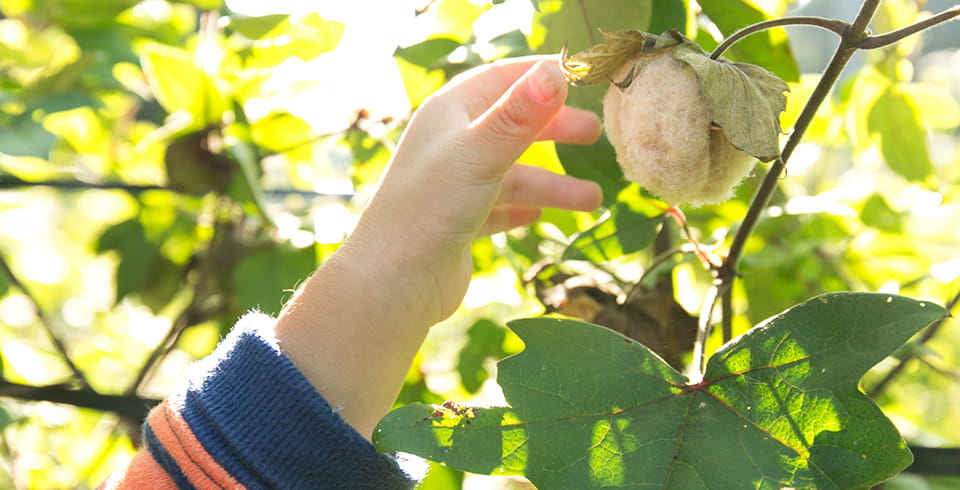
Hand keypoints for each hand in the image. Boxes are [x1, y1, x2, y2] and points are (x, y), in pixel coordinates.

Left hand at [274, 58, 601, 437]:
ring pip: (512, 174)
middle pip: (511, 125)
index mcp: (449, 113)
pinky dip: (521, 210)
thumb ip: (519, 115)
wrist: (394, 283)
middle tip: (596, 133)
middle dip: (554, 129)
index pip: (502, 78)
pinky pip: (497, 208)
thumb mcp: (481, 154)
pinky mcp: (455, 223)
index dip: (542, 75)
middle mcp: (449, 144)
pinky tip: (539, 218)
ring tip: (593, 200)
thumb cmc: (431, 208)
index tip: (584, 75)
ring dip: (551, 183)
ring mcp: (452, 185)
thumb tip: (557, 71)